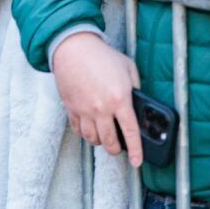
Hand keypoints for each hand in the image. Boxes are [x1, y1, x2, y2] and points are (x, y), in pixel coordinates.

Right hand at [52, 32, 143, 166]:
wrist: (73, 47)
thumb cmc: (101, 56)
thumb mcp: (128, 68)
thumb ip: (136, 86)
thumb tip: (138, 101)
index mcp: (119, 99)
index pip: (131, 133)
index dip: (137, 151)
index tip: (138, 161)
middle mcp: (101, 108)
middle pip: (109, 142)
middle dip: (116, 150)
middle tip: (119, 148)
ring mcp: (84, 109)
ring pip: (92, 139)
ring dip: (100, 142)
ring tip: (104, 138)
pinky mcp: (71, 107)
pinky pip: (77, 130)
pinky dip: (84, 133)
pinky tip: (89, 129)